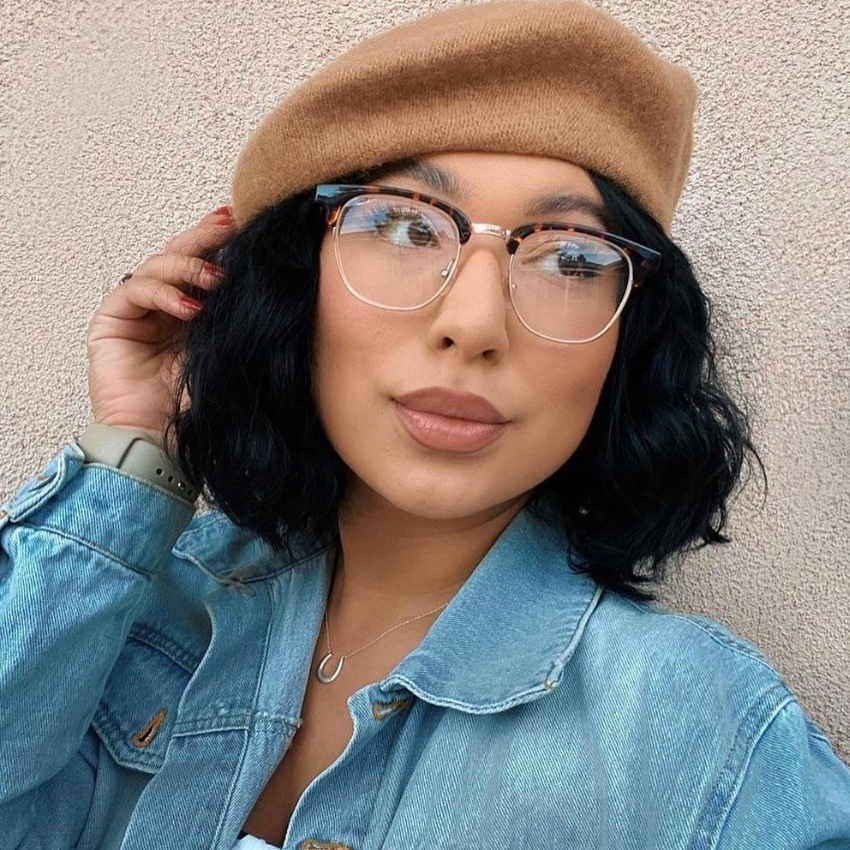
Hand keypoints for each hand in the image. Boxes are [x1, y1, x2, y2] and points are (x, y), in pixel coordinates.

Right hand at [86, 206, 236, 445]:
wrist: (159, 442)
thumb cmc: (195, 406)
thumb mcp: (229, 354)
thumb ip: (240, 322)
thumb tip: (273, 285)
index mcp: (194, 315)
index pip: (207, 268)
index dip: (223, 245)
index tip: (248, 223)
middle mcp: (164, 308)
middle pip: (181, 256)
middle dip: (205, 237)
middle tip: (229, 221)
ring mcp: (137, 313)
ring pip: (158, 266)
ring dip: (189, 266)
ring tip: (216, 279)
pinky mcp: (111, 322)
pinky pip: (136, 290)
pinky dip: (164, 293)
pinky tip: (189, 308)